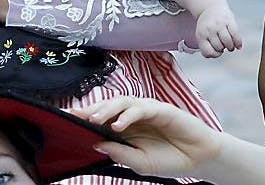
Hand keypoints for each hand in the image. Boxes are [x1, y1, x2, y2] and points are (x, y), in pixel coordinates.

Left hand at [73, 96, 221, 178]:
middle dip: (89, 110)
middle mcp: (132, 116)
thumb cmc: (169, 160)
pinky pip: (140, 108)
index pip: (100, 119)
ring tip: (93, 119)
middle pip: (106, 107)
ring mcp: (145, 111)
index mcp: (125, 128)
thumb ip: (119, 154)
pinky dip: (127, 114)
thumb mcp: (140, 163)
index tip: (64, 119)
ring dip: (105, 109)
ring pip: (120, 102)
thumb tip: (95, 144)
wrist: (200, 160)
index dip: (83, 117)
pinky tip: (118, 125)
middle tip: (73, 116)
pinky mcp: (160, 109)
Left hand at [195, 5, 241, 57]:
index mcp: (200, 35)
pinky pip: (236, 35)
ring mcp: (219, 24)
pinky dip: (238, 43)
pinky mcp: (229, 20)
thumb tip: (214, 55)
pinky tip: (239, 46)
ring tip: (230, 46)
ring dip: (230, 47)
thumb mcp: (202, 35)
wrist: (210, 7)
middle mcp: (209, 29)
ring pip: (228, 43)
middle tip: (223, 46)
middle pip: (219, 47)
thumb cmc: (207, 27)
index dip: (214, 55)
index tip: (217, 51)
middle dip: (223, 49)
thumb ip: (206, 47)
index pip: (207, 52)